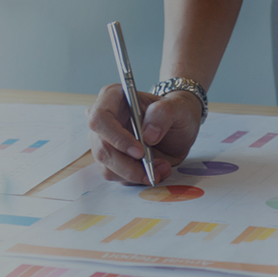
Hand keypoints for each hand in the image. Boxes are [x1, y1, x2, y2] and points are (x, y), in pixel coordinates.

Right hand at [86, 83, 202, 184]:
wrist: (177, 127)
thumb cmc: (174, 112)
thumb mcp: (178, 107)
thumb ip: (163, 114)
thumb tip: (148, 135)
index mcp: (112, 97)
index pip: (100, 119)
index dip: (116, 137)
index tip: (139, 151)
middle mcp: (103, 120)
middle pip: (102, 149)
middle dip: (128, 166)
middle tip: (152, 171)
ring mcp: (104, 141)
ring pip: (108, 168)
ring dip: (135, 174)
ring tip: (161, 167)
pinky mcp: (110, 160)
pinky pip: (116, 176)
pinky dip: (137, 178)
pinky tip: (154, 170)